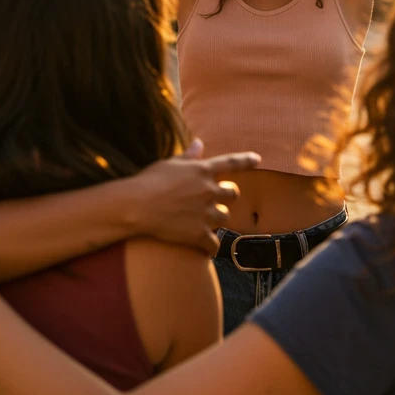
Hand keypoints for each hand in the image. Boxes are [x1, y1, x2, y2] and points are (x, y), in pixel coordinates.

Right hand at [131, 144, 259, 255]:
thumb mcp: (170, 163)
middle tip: (216, 201)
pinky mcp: (199, 233)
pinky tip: (207, 250)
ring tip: (206, 222)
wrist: (137, 206)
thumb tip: (199, 143)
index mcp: (202, 170)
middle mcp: (209, 190)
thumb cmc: (149, 181)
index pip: (231, 163)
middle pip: (232, 193)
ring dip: (218, 219)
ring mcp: (206, 213)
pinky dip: (211, 248)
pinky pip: (214, 244)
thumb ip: (189, 155)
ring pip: (225, 217)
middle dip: (227, 196)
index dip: (246, 161)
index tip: (257, 160)